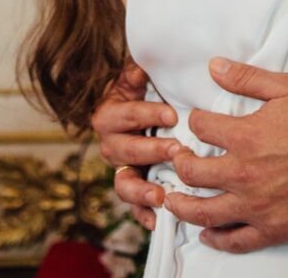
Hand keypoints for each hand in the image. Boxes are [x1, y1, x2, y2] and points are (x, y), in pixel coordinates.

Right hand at [92, 61, 177, 230]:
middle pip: (124, 151)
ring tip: (161, 195)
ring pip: (123, 184)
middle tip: (177, 150)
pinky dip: (143, 215)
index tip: (171, 115)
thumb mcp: (140, 74)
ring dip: (141, 191)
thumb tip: (140, 66)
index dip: (145, 114)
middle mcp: (112, 144)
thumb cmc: (147, 88)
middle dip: (150, 151)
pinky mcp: (134, 187)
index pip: (124, 115)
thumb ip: (138, 69)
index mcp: (111, 114)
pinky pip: (133, 207)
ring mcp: (123, 168)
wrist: (146, 107)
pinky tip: (157, 222)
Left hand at [163, 58, 287, 254]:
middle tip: (178, 160)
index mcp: (244, 137)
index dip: (195, 121)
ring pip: (204, 211)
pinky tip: (206, 233)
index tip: (196, 121)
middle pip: (193, 172)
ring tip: (172, 201)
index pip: (202, 127)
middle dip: (180, 163)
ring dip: (183, 206)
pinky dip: (217, 239)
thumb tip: (214, 66)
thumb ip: (246, 78)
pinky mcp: (269, 229)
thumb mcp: (284, 88)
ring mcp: (254, 205)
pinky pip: (235, 240)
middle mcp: (242, 173)